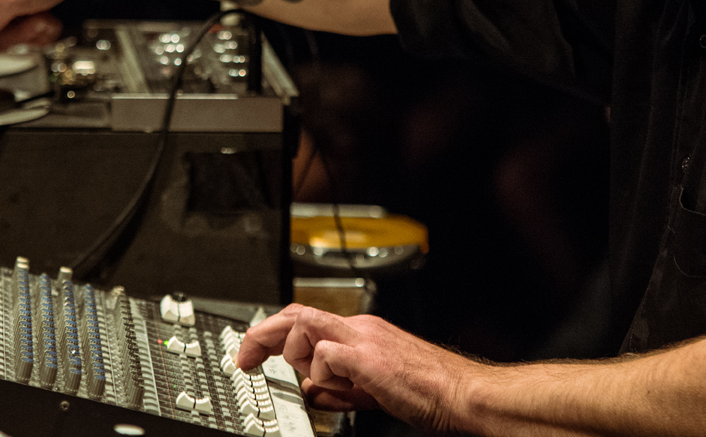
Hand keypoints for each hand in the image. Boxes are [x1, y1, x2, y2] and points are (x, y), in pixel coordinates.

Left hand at [236, 304, 475, 431]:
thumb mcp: (370, 389)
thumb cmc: (427, 390)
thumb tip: (309, 390)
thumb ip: (338, 388)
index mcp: (359, 332)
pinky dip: (323, 374)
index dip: (271, 332)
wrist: (460, 393)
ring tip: (321, 380)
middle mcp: (359, 328)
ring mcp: (364, 339)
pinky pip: (327, 354)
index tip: (251, 353)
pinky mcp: (369, 357)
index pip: (304, 318)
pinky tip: (343, 388)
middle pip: (296, 313)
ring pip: (305, 325)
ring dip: (298, 355)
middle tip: (245, 358)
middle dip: (262, 334)